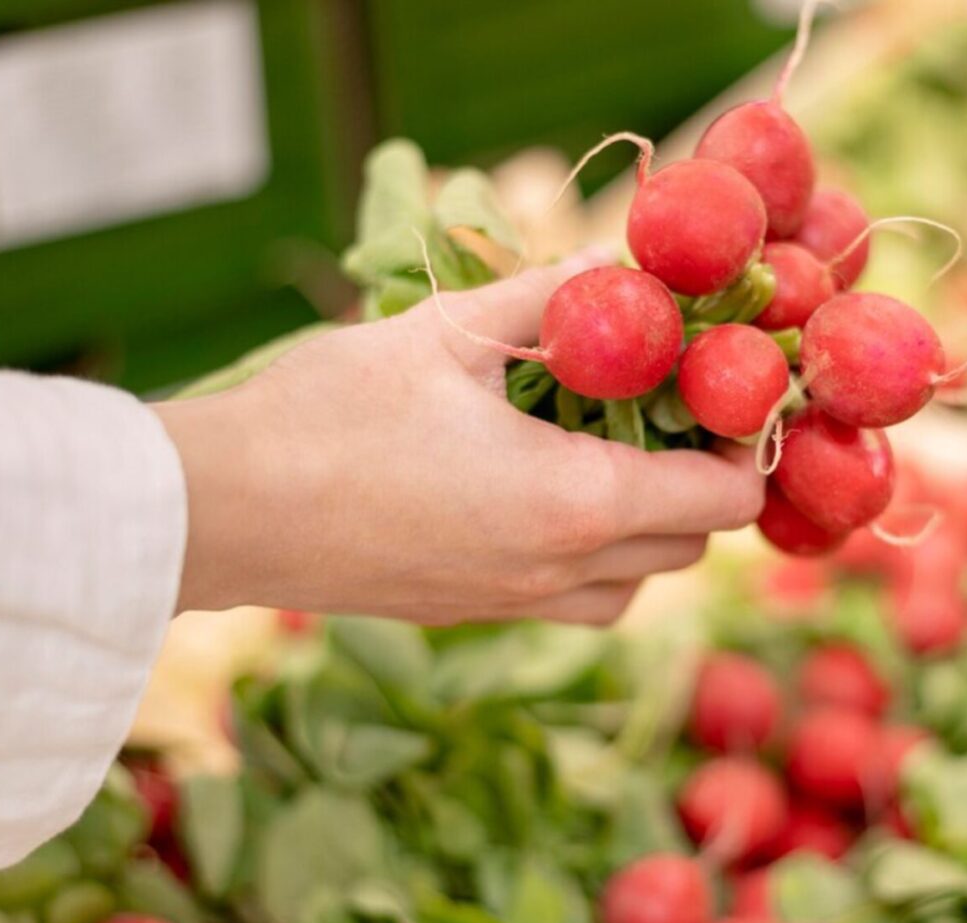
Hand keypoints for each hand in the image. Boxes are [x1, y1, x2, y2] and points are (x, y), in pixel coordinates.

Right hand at [155, 250, 763, 624]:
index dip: (743, 448)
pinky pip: (573, 602)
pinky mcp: (471, 613)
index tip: (721, 395)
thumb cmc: (331, 413)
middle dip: (702, 485)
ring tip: (610, 457)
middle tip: (668, 414)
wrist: (223, 511)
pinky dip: (593, 561)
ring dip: (649, 531)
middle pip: (691, 548)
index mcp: (576, 500)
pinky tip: (545, 495)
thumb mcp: (447, 331)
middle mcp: (560, 569)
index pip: (722, 499)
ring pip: (634, 587)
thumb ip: (548, 296)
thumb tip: (614, 265)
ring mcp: (514, 603)